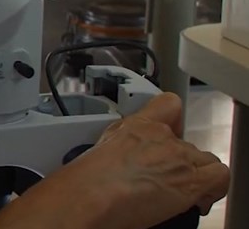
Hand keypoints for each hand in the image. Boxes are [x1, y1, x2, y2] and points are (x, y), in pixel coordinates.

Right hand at [41, 92, 228, 228]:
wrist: (89, 196)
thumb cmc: (84, 181)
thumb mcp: (95, 151)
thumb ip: (116, 147)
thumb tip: (116, 159)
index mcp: (136, 126)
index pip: (169, 105)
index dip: (172, 121)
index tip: (168, 134)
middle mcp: (161, 136)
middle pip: (186, 142)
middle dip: (179, 160)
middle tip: (162, 177)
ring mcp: (178, 157)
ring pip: (205, 160)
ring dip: (195, 174)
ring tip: (177, 191)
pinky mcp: (191, 180)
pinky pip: (219, 176)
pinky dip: (213, 187)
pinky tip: (195, 199)